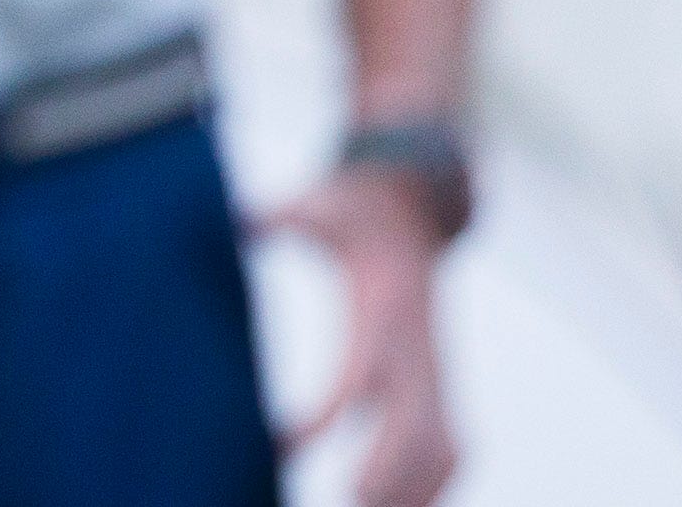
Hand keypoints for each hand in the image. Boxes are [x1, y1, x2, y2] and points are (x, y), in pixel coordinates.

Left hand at [262, 165, 460, 506]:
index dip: (324, 417)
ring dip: (413, 490)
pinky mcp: (441, 381)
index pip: (358, 377)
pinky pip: (451, 444)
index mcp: (382, 308)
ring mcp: (436, 368)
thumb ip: (274, 216)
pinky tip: (401, 506)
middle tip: (348, 501)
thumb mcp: (312, 206)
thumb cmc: (350, 211)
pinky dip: (434, 483)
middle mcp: (417, 347)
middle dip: (388, 471)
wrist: (410, 205)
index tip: (278, 446)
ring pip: (443, 446)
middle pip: (416, 427)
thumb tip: (230, 217)